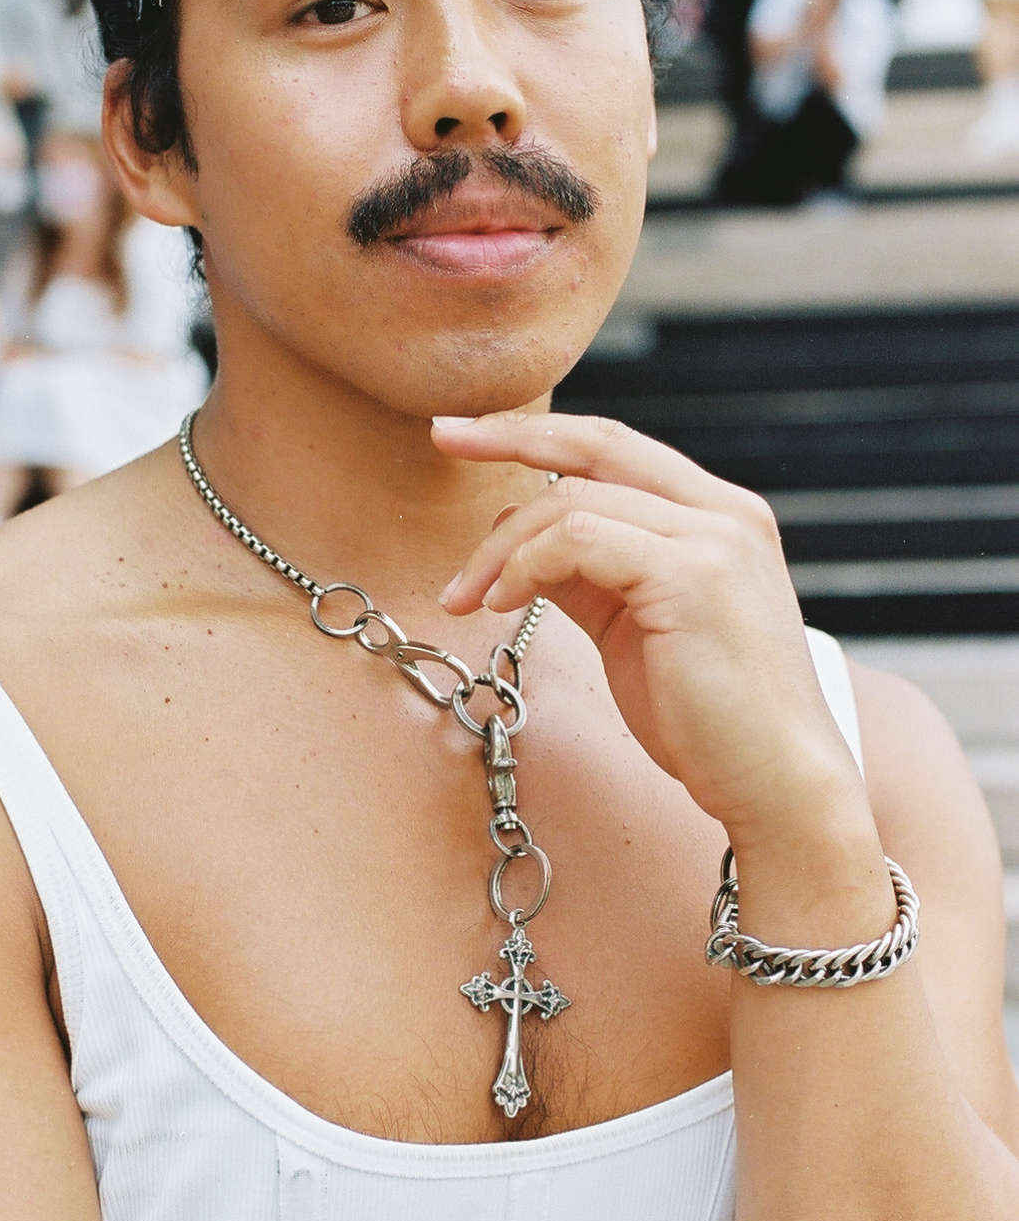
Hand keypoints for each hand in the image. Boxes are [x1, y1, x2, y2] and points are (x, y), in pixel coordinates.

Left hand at [432, 411, 864, 849]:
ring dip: (501, 546)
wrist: (780, 787)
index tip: (467, 435)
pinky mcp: (690, 576)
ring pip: (572, 500)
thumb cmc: (707, 719)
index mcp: (721, 517)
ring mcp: (714, 540)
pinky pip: (578, 539)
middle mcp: (725, 513)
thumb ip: (589, 575)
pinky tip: (501, 604)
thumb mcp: (637, 627)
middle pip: (597, 445)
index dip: (540, 433)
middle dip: (509, 435)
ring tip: (468, 597)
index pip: (617, 447)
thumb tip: (518, 543)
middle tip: (440, 438)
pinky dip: (524, 566)